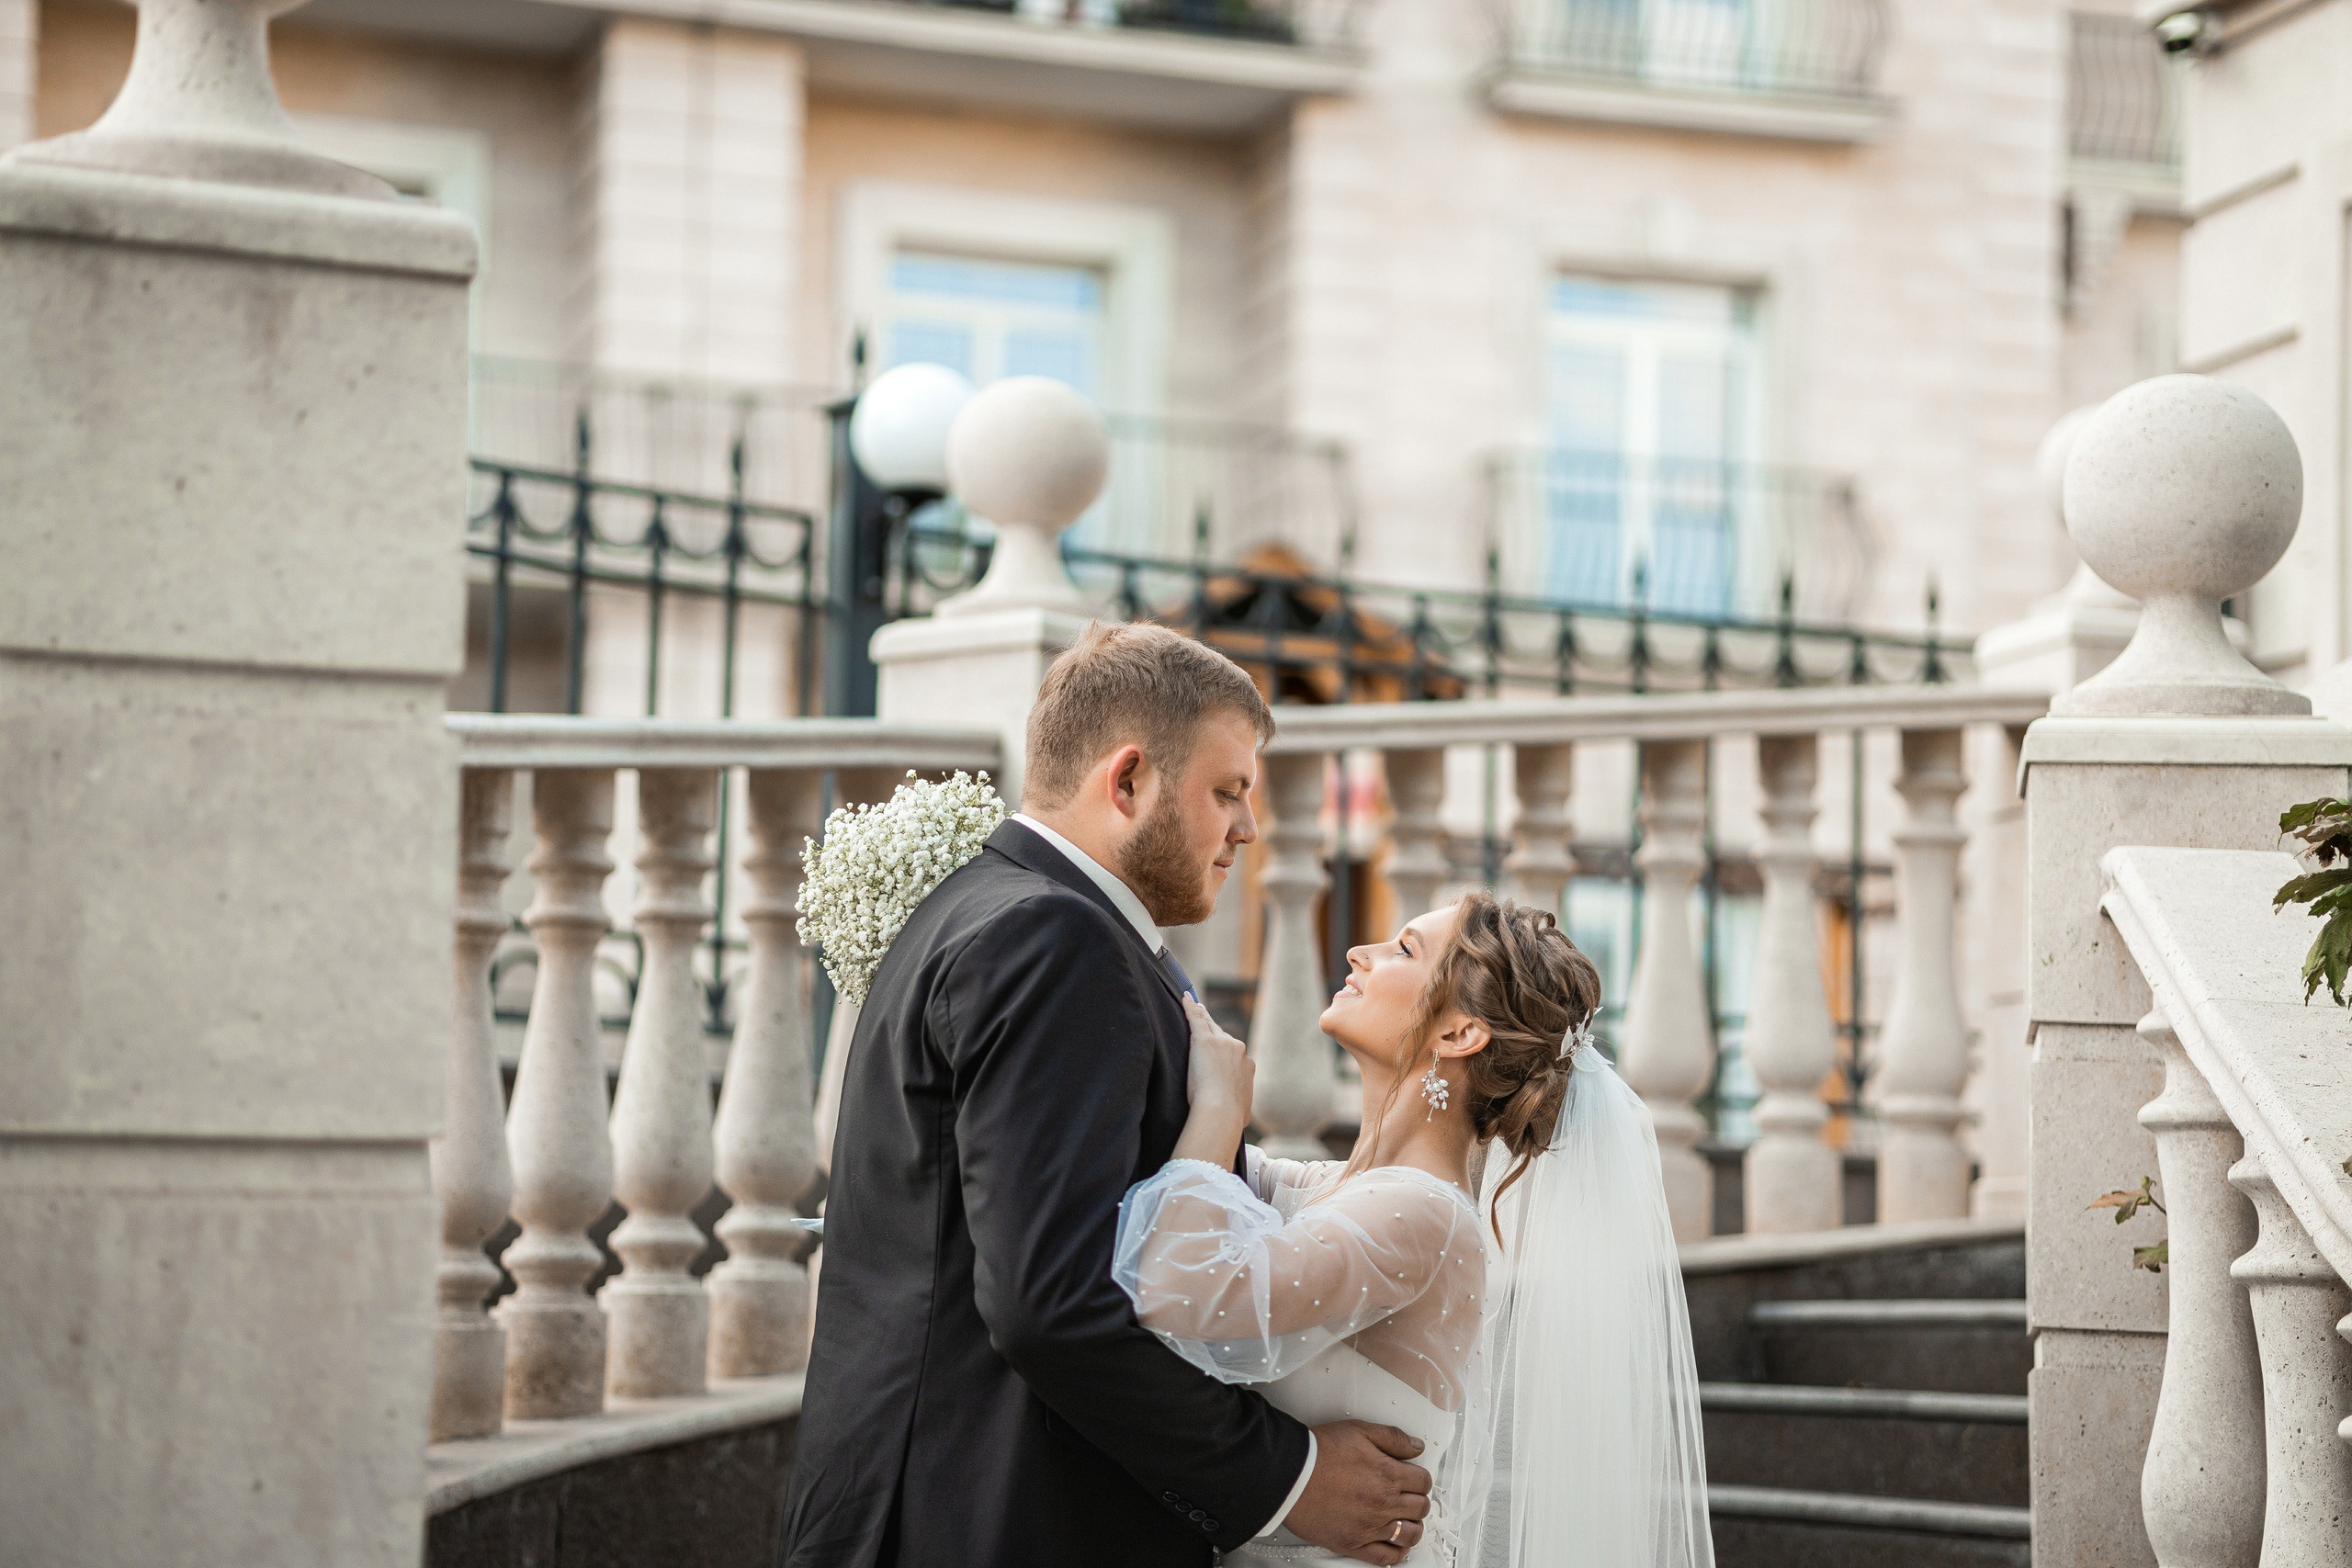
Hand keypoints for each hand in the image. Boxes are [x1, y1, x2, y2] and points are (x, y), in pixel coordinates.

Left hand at [1181, 994, 1252, 1124]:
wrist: (1221, 1111)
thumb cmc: (1230, 1117)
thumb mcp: (1243, 1110)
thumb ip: (1242, 1103)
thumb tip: (1242, 1114)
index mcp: (1248, 1065)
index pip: (1233, 1051)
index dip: (1223, 1048)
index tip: (1217, 1046)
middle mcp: (1238, 1049)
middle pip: (1222, 1034)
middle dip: (1212, 1030)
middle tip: (1202, 1019)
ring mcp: (1221, 1042)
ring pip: (1208, 1025)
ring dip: (1200, 1017)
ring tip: (1192, 1006)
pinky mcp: (1203, 1040)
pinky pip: (1196, 1019)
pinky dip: (1190, 1008)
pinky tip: (1185, 998)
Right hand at [1281, 1420, 1430, 1566]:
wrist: (1288, 1475)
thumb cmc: (1318, 1453)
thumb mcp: (1359, 1430)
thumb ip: (1392, 1438)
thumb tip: (1415, 1447)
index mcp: (1387, 1475)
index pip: (1424, 1482)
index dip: (1420, 1477)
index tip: (1413, 1477)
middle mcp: (1383, 1504)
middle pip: (1420, 1508)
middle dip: (1417, 1499)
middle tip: (1407, 1494)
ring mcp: (1369, 1528)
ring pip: (1410, 1535)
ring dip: (1412, 1525)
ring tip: (1403, 1517)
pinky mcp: (1353, 1544)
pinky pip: (1386, 1557)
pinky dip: (1396, 1552)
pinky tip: (1394, 1542)